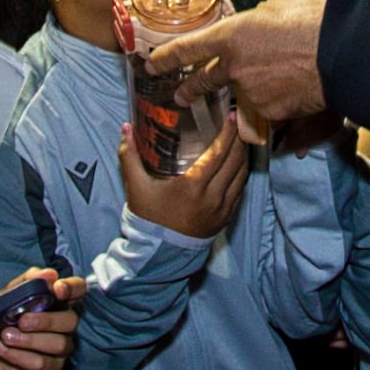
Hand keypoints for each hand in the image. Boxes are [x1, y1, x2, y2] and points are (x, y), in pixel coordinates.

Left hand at [0, 269, 84, 369]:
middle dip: (46, 321)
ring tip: (6, 336)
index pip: (78, 289)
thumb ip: (28, 280)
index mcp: (59, 300)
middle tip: (21, 321)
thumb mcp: (10, 293)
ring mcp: (61, 347)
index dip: (72, 288)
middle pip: (71, 321)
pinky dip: (19, 356)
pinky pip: (42, 364)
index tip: (56, 290)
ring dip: (29, 341)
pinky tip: (2, 349)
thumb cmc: (4, 314)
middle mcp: (66, 323)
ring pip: (58, 344)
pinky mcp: (51, 368)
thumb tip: (50, 274)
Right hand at [117, 117, 248, 238]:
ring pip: (242, 174)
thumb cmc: (149, 217)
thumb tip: (125, 127)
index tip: (230, 116)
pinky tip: (239, 162)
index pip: (219, 153)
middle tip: (237, 121)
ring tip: (240, 138)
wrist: (160, 252)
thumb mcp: (136, 186)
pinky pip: (240, 190)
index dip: (228, 133)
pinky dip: (242, 173)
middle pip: (235, 160)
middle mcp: (213, 196)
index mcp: (192, 185)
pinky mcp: (226, 217)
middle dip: (239, 138)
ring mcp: (222, 208)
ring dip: (243, 154)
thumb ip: (129, 155)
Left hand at [146, 0, 328, 120]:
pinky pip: (267, 107)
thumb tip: (258, 23)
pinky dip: (274, 101)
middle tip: (180, 95)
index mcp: (230, 35)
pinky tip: (291, 89)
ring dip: (250, 88)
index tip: (153, 63)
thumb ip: (258, 16)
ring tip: (270, 78)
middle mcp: (234, 67)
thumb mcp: (278, 3)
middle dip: (189, 89)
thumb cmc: (313, 20)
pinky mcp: (272, 113)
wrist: (341, 54)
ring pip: (242, 94)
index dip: (167, 57)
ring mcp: (251, 93)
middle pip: (202, 82)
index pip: (187, 49)